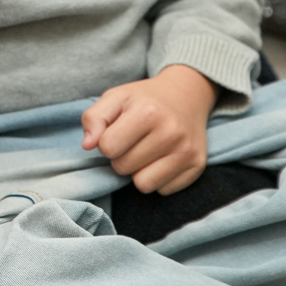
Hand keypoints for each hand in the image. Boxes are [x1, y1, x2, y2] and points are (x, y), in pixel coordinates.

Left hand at [81, 64, 218, 194]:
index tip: (117, 132)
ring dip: (138, 172)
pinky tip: (162, 158)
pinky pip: (164, 190)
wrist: (187, 95)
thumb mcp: (115, 97)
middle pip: (123, 168)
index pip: (108, 148)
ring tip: (146, 151)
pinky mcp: (197, 166)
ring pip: (143, 185)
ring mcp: (187, 151)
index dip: (106, 142)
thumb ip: (93, 118)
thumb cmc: (144, 99)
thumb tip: (87, 145)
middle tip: (133, 141)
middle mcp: (171, 132)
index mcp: (147, 112)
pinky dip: (158, 178)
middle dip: (121, 157)